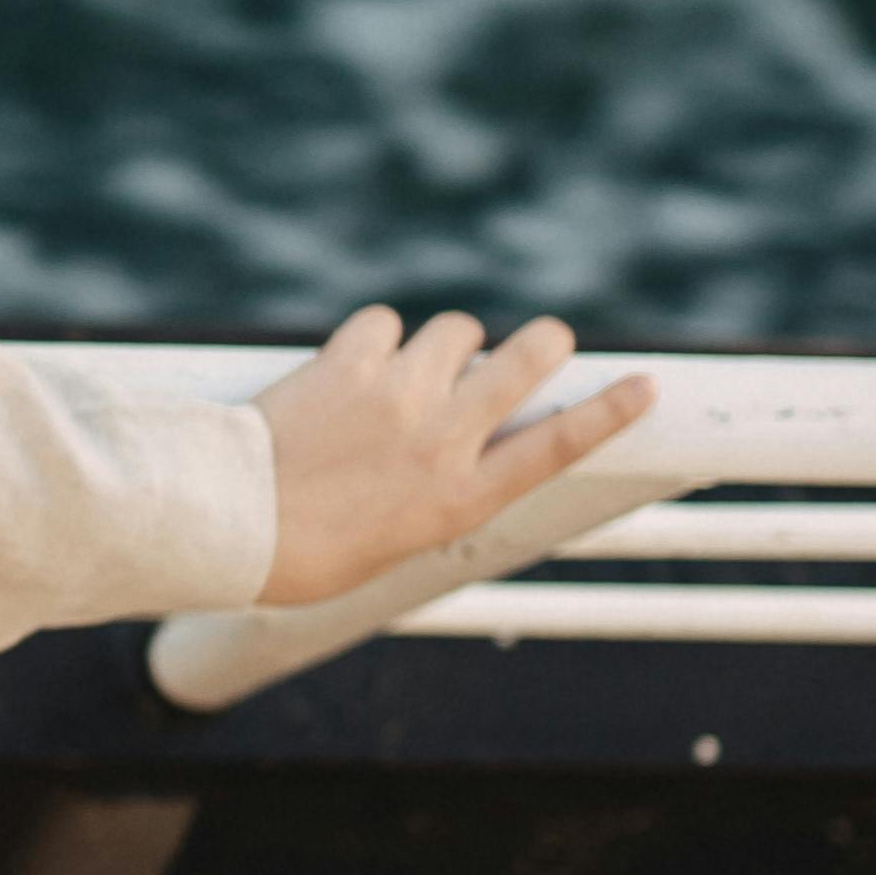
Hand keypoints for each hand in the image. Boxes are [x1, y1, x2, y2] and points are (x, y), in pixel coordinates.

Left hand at [249, 306, 656, 605]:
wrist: (231, 525)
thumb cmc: (308, 552)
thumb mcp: (396, 539)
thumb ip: (435, 488)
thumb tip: (454, 446)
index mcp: (461, 498)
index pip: (558, 446)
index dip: (607, 412)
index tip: (644, 384)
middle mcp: (442, 441)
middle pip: (525, 363)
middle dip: (545, 342)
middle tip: (545, 341)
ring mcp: (398, 396)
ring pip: (457, 329)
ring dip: (446, 341)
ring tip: (415, 367)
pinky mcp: (349, 364)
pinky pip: (385, 321)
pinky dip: (376, 336)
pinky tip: (354, 362)